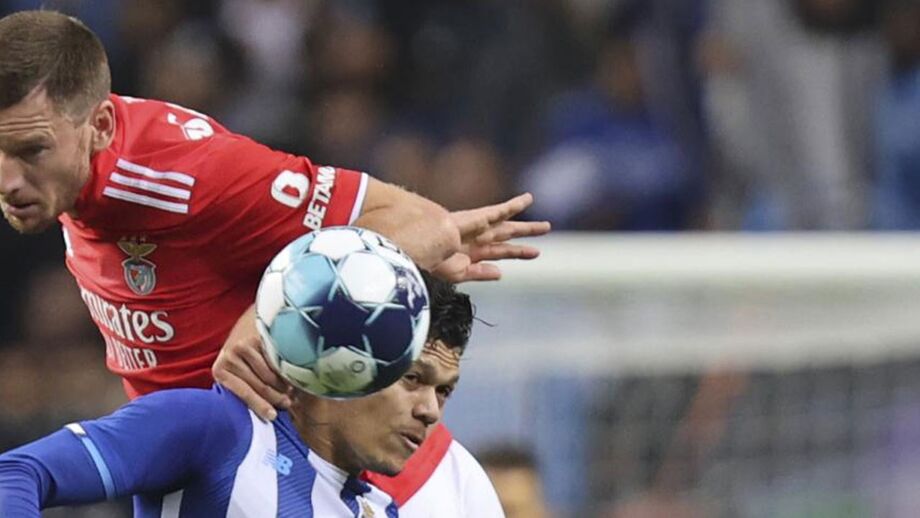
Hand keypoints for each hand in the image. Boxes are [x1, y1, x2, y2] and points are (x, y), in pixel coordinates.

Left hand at [212, 307, 291, 420]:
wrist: (250, 322)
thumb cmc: (244, 356)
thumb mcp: (237, 371)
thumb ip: (245, 388)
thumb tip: (265, 413)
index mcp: (220, 371)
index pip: (242, 392)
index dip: (258, 405)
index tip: (272, 416)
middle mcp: (228, 357)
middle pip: (257, 385)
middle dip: (275, 397)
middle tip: (288, 403)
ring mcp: (243, 346)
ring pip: (269, 375)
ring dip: (282, 386)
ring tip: (290, 390)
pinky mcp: (258, 338)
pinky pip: (275, 362)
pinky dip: (285, 371)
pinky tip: (290, 375)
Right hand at [433, 193, 550, 281]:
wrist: (421, 248)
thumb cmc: (432, 262)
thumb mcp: (458, 273)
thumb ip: (479, 273)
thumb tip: (500, 273)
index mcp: (472, 253)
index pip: (500, 251)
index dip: (518, 251)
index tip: (535, 252)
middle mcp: (478, 238)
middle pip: (507, 235)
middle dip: (526, 232)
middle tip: (546, 227)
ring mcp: (478, 228)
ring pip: (507, 224)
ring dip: (525, 224)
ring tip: (546, 224)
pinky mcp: (477, 217)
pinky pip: (498, 210)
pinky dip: (512, 205)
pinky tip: (528, 200)